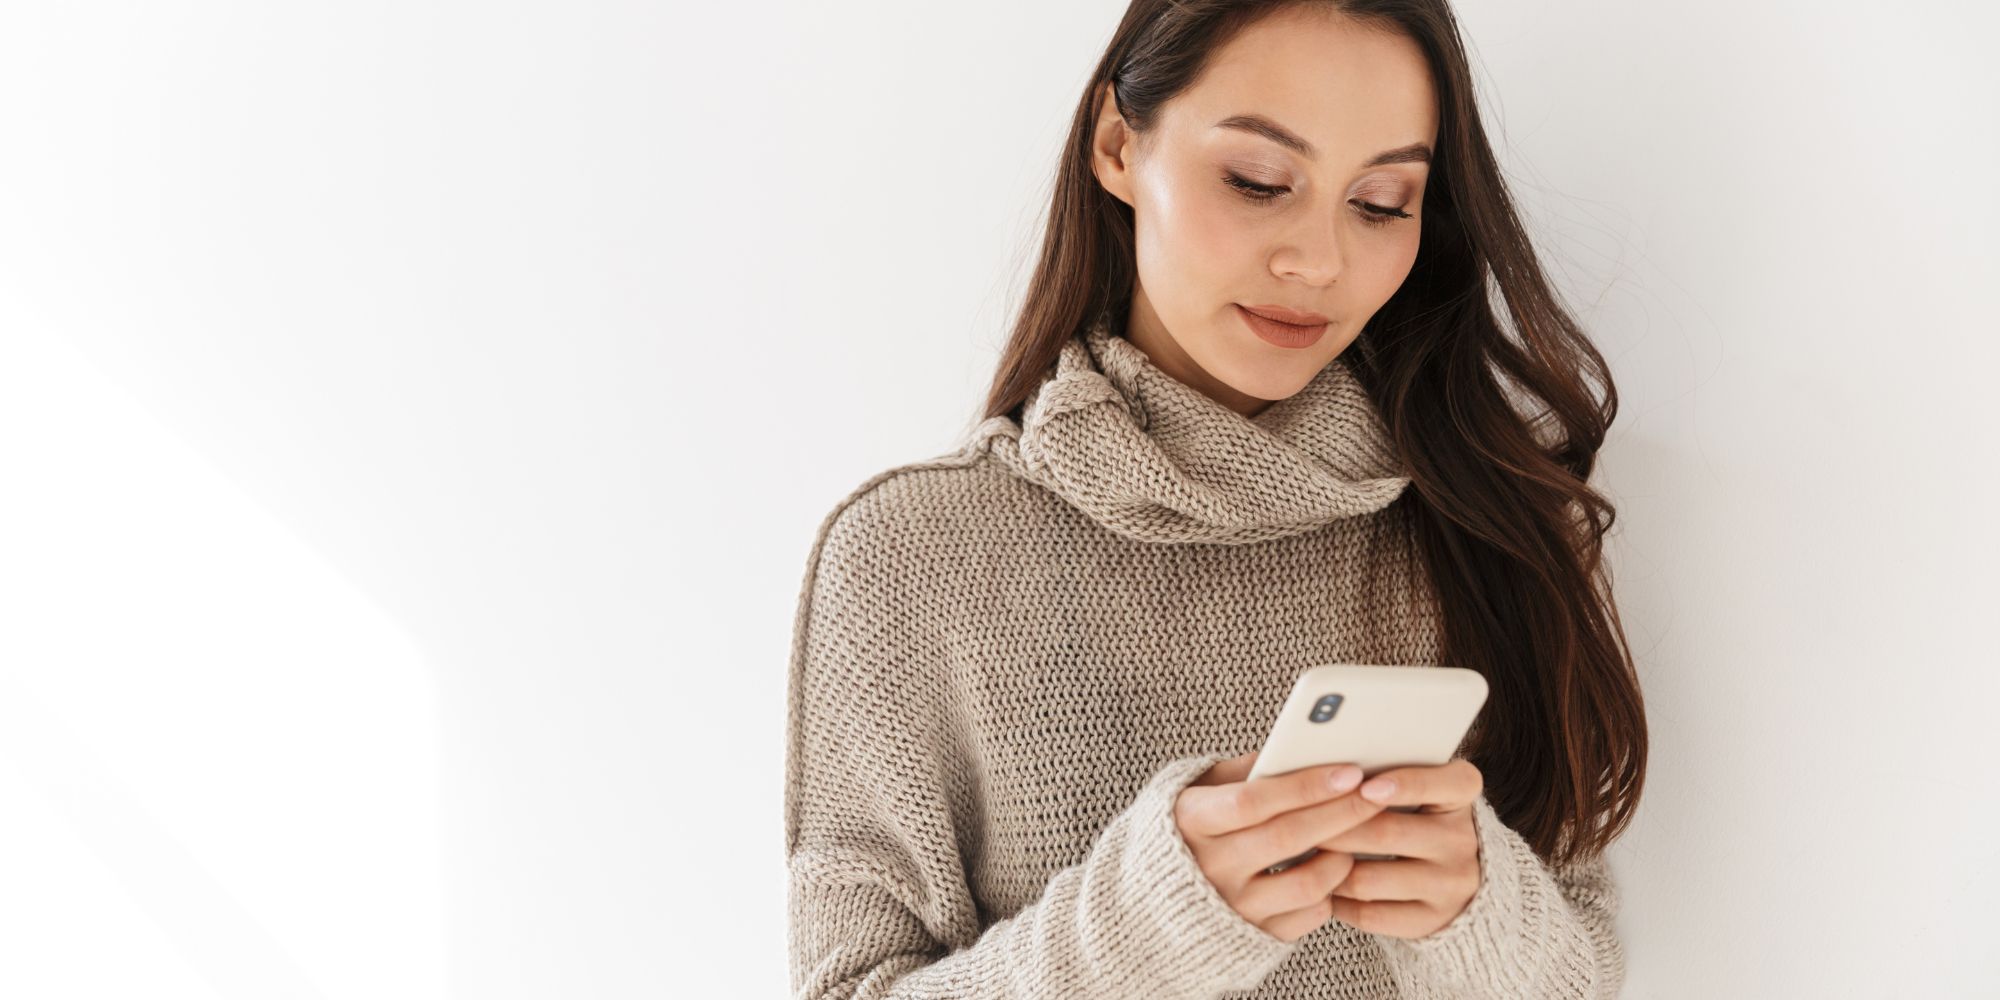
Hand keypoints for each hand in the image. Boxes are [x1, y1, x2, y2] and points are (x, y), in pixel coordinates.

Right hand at [1172, 750, 1389, 942]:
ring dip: (1341, 857)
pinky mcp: (1254, 936)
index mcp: (1193, 821)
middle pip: (1288, 838)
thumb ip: (1246, 770)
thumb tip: (1299, 747)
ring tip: (1354, 837)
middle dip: (1340, 813)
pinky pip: (1308, 916)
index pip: (1255, 801)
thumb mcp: (1204, 789)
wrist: (1159, 899)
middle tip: (1376, 795)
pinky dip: (1330, 892)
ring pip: (1307, 883)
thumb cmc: (1192, 828)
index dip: (1305, 786)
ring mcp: (1233, 906)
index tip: (1349, 772)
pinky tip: (1333, 870)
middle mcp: (1210, 867)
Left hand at [1315, 758, 1484, 939]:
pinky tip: (1320, 886)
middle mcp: (1464, 840)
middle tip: (1292, 822)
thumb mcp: (1411, 782)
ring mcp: (1452, 885)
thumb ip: (1379, 769)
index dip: (1406, 784)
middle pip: (1387, 833)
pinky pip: (1371, 914)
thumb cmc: (1410, 810)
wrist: (1447, 872)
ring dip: (1327, 867)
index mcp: (1461, 792)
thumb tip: (1319, 767)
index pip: (1446, 783)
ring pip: (1369, 878)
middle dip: (1334, 828)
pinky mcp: (1433, 921)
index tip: (1365, 786)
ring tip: (1299, 855)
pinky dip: (1338, 901)